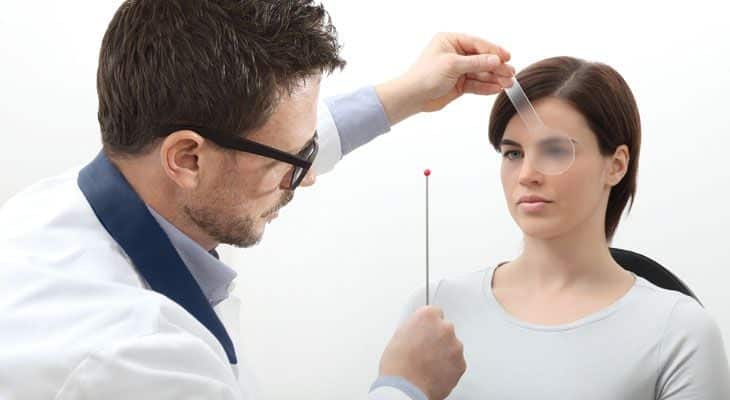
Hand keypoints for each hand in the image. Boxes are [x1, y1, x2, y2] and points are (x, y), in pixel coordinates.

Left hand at [376, 32, 514, 124]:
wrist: (413, 96)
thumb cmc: (425, 75)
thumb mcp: (452, 65)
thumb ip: (476, 62)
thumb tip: (496, 60)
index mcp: (451, 41)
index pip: (477, 44)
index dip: (493, 51)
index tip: (506, 57)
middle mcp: (455, 53)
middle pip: (481, 59)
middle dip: (496, 66)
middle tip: (510, 72)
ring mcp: (458, 69)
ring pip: (480, 72)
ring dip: (494, 78)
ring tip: (508, 83)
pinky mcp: (459, 84)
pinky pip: (476, 84)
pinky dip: (486, 87)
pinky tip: (497, 88)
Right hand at [379, 306, 465, 399]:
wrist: (406, 388)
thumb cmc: (398, 365)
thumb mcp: (399, 335)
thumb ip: (414, 327)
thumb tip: (419, 331)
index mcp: (427, 316)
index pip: (434, 312)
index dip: (428, 324)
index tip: (425, 331)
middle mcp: (444, 328)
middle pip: (445, 329)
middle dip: (437, 338)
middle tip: (425, 351)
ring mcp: (455, 346)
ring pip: (452, 346)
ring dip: (444, 353)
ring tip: (428, 365)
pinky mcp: (461, 363)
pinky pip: (456, 362)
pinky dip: (449, 367)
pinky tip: (435, 372)